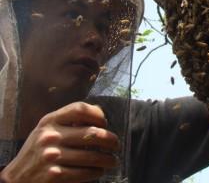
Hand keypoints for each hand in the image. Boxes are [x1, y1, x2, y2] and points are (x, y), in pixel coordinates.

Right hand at [0, 102, 118, 182]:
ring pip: (92, 155)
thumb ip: (68, 120)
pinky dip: (96, 172)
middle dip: (110, 140)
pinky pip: (84, 172)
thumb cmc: (37, 151)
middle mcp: (50, 136)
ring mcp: (52, 156)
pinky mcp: (54, 175)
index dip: (98, 114)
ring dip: (108, 159)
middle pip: (92, 133)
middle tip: (116, 144)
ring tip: (113, 161)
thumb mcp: (47, 130)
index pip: (80, 109)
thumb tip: (99, 113)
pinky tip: (99, 171)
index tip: (105, 123)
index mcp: (50, 121)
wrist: (15, 179)